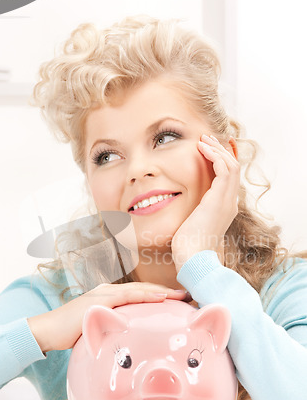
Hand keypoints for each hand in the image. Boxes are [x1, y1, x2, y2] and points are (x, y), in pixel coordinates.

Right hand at [28, 282, 190, 351]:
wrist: (48, 332)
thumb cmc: (71, 334)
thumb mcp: (98, 334)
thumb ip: (113, 334)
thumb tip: (127, 345)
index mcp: (111, 299)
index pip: (140, 296)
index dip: (161, 297)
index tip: (180, 302)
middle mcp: (110, 292)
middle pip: (144, 290)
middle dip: (167, 292)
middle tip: (188, 296)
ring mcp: (105, 294)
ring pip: (139, 290)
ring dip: (161, 291)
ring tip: (181, 294)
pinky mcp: (99, 301)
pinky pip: (127, 296)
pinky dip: (145, 295)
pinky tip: (161, 296)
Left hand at [171, 134, 239, 271]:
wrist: (192, 260)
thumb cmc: (186, 248)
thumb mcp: (187, 226)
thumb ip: (185, 213)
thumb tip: (166, 207)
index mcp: (222, 209)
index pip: (228, 179)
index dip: (220, 161)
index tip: (206, 150)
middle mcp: (229, 203)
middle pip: (233, 169)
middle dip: (219, 151)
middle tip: (205, 139)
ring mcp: (227, 201)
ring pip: (232, 165)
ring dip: (217, 149)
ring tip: (203, 140)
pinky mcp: (220, 199)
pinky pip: (225, 168)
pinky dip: (215, 155)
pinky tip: (202, 148)